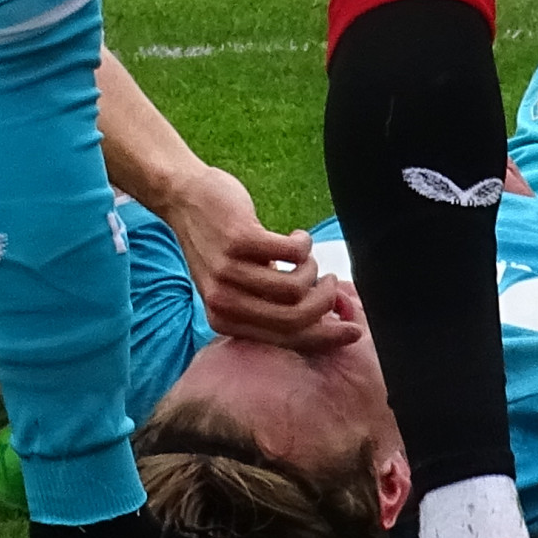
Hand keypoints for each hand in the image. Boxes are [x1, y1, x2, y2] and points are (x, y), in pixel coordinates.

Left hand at [160, 166, 355, 349]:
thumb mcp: (235, 284)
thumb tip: (326, 317)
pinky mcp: (240, 240)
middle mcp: (223, 302)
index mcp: (223, 320)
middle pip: (294, 318)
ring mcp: (229, 271)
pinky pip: (291, 253)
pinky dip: (303, 245)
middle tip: (331, 283)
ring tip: (307, 256)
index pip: (284, 340)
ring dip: (312, 270)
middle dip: (324, 303)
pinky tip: (297, 237)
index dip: (324, 336)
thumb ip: (268, 305)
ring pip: (295, 288)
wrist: (184, 197)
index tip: (353, 329)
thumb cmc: (217, 243)